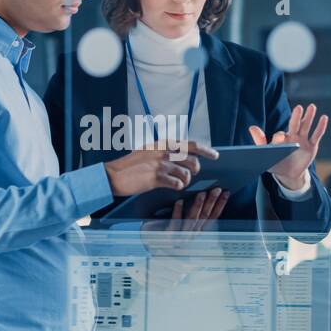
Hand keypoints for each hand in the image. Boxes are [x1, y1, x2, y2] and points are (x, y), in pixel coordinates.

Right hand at [103, 141, 218, 196]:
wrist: (113, 175)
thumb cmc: (131, 165)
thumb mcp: (148, 150)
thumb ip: (164, 151)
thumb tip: (182, 155)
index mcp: (163, 143)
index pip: (191, 144)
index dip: (206, 150)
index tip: (216, 155)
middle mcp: (164, 151)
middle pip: (193, 161)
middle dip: (194, 170)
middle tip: (190, 175)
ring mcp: (160, 164)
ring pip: (186, 174)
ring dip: (185, 181)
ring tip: (177, 182)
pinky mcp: (156, 178)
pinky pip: (177, 184)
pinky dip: (178, 186)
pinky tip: (172, 186)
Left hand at [162, 188, 229, 232]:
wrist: (160, 248)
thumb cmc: (175, 234)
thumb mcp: (189, 227)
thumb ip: (197, 216)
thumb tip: (207, 198)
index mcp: (199, 231)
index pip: (213, 216)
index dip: (220, 205)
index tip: (225, 193)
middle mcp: (193, 233)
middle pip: (204, 216)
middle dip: (212, 202)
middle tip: (216, 190)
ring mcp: (182, 235)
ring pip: (192, 219)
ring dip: (198, 205)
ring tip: (201, 194)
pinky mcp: (170, 235)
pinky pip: (175, 222)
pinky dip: (178, 212)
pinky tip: (179, 202)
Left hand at [249, 104, 328, 189]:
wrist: (288, 174)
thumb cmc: (276, 162)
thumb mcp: (266, 154)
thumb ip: (260, 141)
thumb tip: (252, 127)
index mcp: (281, 138)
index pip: (280, 136)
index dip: (280, 137)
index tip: (280, 138)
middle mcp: (293, 136)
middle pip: (294, 125)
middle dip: (296, 117)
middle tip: (298, 108)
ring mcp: (303, 140)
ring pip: (306, 127)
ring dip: (309, 117)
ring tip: (312, 107)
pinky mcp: (312, 146)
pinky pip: (316, 135)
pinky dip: (320, 127)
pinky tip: (324, 118)